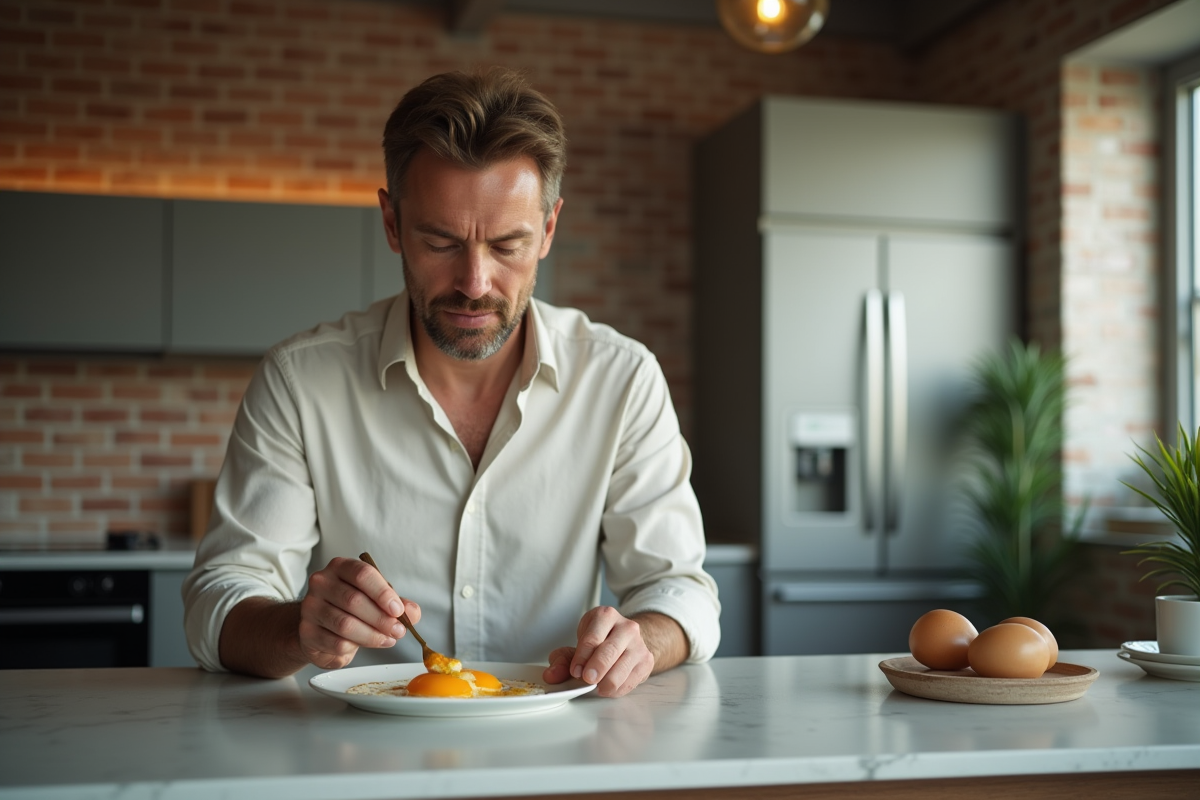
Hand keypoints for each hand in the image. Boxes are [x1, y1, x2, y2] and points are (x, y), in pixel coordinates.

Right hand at [298, 556, 421, 669]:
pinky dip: (355, 647)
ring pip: (345, 624)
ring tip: (387, 639)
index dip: (383, 593)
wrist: (319, 625)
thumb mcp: (377, 599)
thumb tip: (412, 613)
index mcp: (341, 567)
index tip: (398, 610)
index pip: (362, 574)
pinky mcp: (306, 632)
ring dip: (372, 636)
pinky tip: (364, 645)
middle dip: (381, 619)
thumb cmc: (351, 607)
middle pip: (354, 600)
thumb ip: (397, 604)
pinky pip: (335, 643)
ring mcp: (310, 607)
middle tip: (398, 631)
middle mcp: (321, 583)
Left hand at [543, 606, 654, 697]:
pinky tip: (608, 688)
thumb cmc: (599, 642)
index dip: (581, 657)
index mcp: (605, 616)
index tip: (575, 671)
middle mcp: (626, 627)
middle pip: (609, 651)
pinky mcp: (646, 660)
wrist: (626, 640)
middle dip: (596, 669)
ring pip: (623, 668)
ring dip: (607, 682)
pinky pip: (631, 680)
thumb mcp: (578, 645)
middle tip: (587, 679)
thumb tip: (551, 675)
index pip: (592, 638)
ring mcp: (639, 643)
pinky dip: (618, 689)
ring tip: (597, 687)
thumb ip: (562, 660)